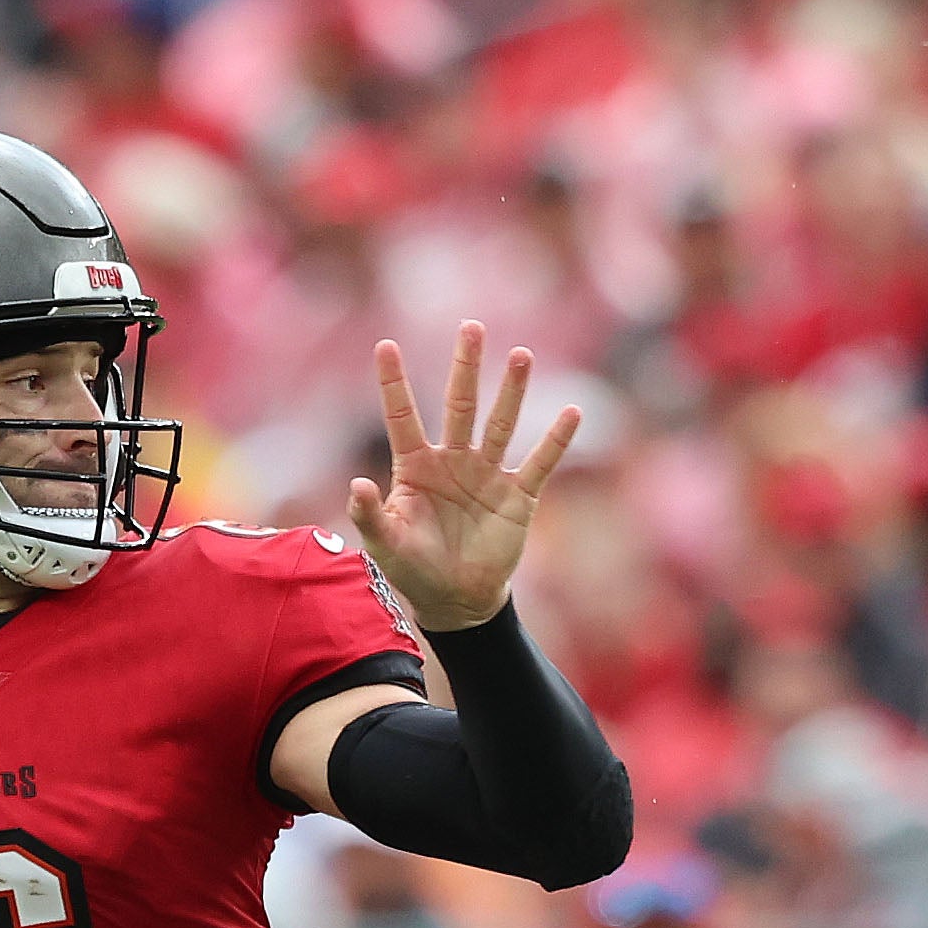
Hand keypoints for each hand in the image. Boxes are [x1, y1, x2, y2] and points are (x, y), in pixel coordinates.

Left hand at [346, 323, 579, 635]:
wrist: (456, 600)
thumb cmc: (414, 568)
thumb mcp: (385, 544)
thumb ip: (369, 515)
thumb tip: (357, 485)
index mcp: (416, 466)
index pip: (403, 416)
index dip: (394, 383)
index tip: (385, 345)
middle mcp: (453, 460)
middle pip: (460, 405)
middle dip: (465, 368)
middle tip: (471, 328)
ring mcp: (487, 474)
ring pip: (500, 424)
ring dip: (511, 391)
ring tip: (520, 355)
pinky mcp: (518, 496)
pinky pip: (540, 463)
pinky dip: (555, 441)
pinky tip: (571, 413)